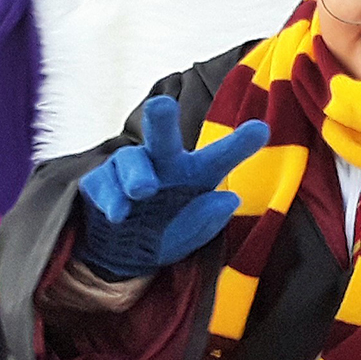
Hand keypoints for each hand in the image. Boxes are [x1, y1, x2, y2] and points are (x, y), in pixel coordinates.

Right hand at [74, 96, 268, 278]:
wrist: (118, 254)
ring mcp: (129, 168)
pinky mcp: (99, 181)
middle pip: (163, 137)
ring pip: (131, 160)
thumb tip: (229, 199)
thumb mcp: (187, 238)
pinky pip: (104, 184)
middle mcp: (163, 163)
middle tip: (162, 104)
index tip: (262, 130)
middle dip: (161, 118)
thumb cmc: (163, 235)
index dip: (238, 144)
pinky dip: (112, 198)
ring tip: (143, 190)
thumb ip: (206, 221)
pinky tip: (119, 214)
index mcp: (195, 175)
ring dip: (136, 174)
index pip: (218, 157)